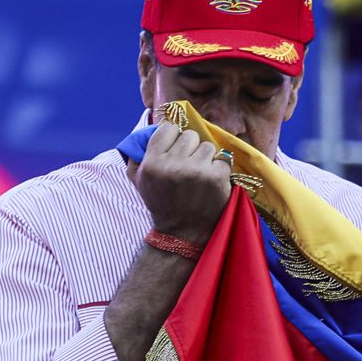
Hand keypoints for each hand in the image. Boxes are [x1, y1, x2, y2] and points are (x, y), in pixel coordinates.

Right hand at [125, 121, 231, 244]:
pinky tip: (211, 182)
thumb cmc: (161, 203)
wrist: (183, 233)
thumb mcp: (139, 181)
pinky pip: (223, 159)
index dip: (174, 138)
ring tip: (199, 176)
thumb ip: (138, 153)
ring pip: (208, 146)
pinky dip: (220, 169)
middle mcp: (173, 165)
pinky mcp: (216, 178)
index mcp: (152, 163)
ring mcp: (196, 171)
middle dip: (191, 149)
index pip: (168, 128)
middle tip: (188, 166)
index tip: (175, 150)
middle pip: (190, 135)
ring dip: (206, 159)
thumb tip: (147, 127)